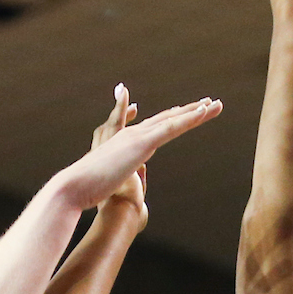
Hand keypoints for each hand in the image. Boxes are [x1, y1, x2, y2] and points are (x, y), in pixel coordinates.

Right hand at [58, 94, 221, 213]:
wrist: (76, 187)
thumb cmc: (91, 190)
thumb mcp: (115, 183)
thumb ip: (128, 180)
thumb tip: (136, 184)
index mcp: (127, 142)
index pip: (155, 128)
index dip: (174, 120)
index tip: (189, 114)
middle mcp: (133, 134)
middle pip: (168, 119)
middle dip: (190, 111)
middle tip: (209, 103)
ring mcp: (138, 136)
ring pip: (174, 120)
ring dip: (197, 111)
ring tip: (215, 104)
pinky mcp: (142, 142)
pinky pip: (172, 127)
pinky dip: (190, 118)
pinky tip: (204, 112)